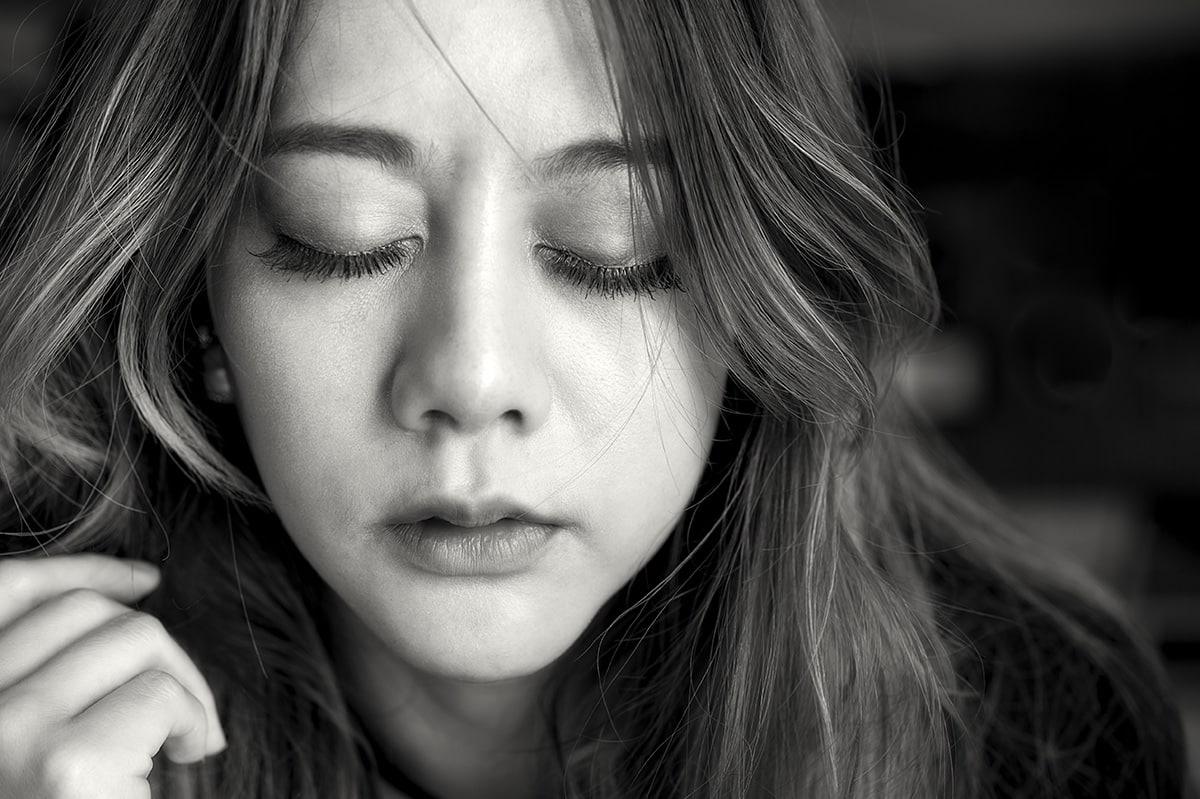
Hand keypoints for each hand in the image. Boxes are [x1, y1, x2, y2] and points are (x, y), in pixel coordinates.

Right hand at [0, 554, 225, 798]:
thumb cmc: (76, 795)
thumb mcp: (45, 727)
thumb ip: (55, 666)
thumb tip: (137, 585)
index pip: (3, 590)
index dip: (82, 569)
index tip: (146, 580)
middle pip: (82, 611)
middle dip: (156, 645)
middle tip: (182, 708)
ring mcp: (5, 733)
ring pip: (134, 638)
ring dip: (185, 684)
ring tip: (188, 737)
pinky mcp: (65, 764)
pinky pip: (159, 692)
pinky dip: (193, 719)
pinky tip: (189, 757)